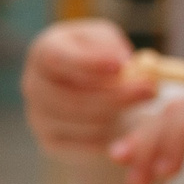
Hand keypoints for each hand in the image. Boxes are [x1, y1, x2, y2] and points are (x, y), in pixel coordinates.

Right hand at [24, 19, 157, 157]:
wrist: (88, 88)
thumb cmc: (98, 56)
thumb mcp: (105, 40)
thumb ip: (109, 46)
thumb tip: (120, 61)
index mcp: (43, 52)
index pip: (57, 59)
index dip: (89, 64)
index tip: (122, 66)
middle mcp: (33, 85)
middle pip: (69, 98)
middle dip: (114, 95)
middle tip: (150, 89)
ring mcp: (38, 116)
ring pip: (81, 122)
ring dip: (116, 113)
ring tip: (142, 101)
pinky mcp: (50, 141)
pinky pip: (84, 143)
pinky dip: (110, 134)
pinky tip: (125, 119)